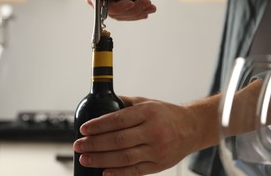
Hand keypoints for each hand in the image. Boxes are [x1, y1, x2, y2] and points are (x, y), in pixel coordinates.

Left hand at [73, 96, 200, 175]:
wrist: (192, 128)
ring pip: (124, 158)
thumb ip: (124, 103)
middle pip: (118, 141)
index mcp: (148, 113)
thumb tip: (100, 103)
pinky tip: (104, 172)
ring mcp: (157, 151)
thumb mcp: (146, 102)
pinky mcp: (159, 165)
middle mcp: (153, 131)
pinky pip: (135, 171)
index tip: (83, 129)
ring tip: (85, 158)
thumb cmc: (166, 114)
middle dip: (94, 144)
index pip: (117, 120)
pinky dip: (118, 174)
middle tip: (78, 145)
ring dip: (101, 159)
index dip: (98, 126)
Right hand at [81, 0, 155, 20]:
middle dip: (130, 10)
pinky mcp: (110, 6)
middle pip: (108, 10)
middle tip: (147, 4)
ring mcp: (101, 1)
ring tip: (150, 6)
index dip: (114, 5)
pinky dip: (136, 13)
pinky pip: (122, 14)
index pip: (98, 0)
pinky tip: (146, 10)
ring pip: (117, 14)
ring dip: (136, 12)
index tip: (130, 4)